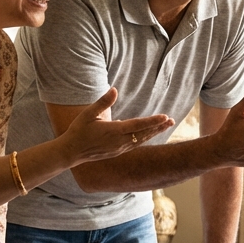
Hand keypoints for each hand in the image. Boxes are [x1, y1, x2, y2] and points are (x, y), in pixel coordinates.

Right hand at [58, 88, 172, 163]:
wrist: (71, 152)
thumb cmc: (79, 130)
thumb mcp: (88, 113)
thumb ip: (103, 102)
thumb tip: (115, 89)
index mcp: (113, 131)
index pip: (137, 125)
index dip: (152, 121)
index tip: (164, 117)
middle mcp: (119, 142)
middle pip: (144, 134)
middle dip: (158, 127)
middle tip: (172, 120)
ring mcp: (119, 149)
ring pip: (141, 140)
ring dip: (154, 133)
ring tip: (166, 126)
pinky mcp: (117, 152)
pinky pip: (135, 144)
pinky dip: (144, 138)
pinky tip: (150, 134)